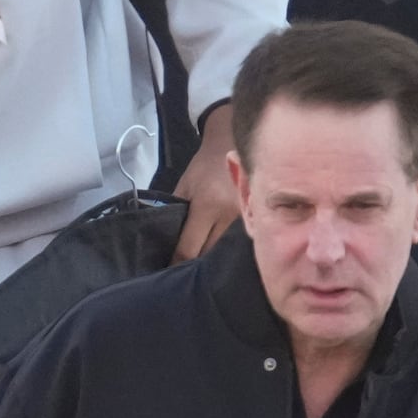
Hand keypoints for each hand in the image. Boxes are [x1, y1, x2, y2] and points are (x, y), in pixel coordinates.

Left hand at [172, 105, 240, 257]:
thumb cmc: (205, 165)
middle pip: (207, 253)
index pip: (189, 246)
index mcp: (207, 207)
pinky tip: (215, 251)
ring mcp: (243, 219)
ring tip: (196, 265)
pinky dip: (223, 248)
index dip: (176, 261)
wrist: (232, 146)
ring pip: (221, 250)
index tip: (167, 270)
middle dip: (192, 263)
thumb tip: (166, 237)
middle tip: (178, 271)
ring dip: (208, 257)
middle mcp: (227, 216)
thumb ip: (175, 210)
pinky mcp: (252, 219)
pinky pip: (234, 242)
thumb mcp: (185, 185)